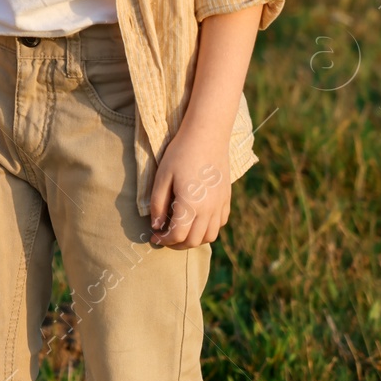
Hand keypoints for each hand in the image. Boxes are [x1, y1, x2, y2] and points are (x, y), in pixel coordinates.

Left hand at [147, 126, 230, 248]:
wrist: (207, 136)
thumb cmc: (180, 153)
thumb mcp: (162, 176)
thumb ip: (158, 203)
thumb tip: (156, 226)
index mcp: (191, 205)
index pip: (178, 236)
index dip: (164, 240)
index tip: (154, 237)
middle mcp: (209, 210)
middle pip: (194, 241)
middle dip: (177, 244)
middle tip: (164, 236)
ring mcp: (220, 205)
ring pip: (210, 236)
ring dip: (194, 239)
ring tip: (180, 231)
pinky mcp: (227, 199)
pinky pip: (220, 223)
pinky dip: (208, 228)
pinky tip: (197, 220)